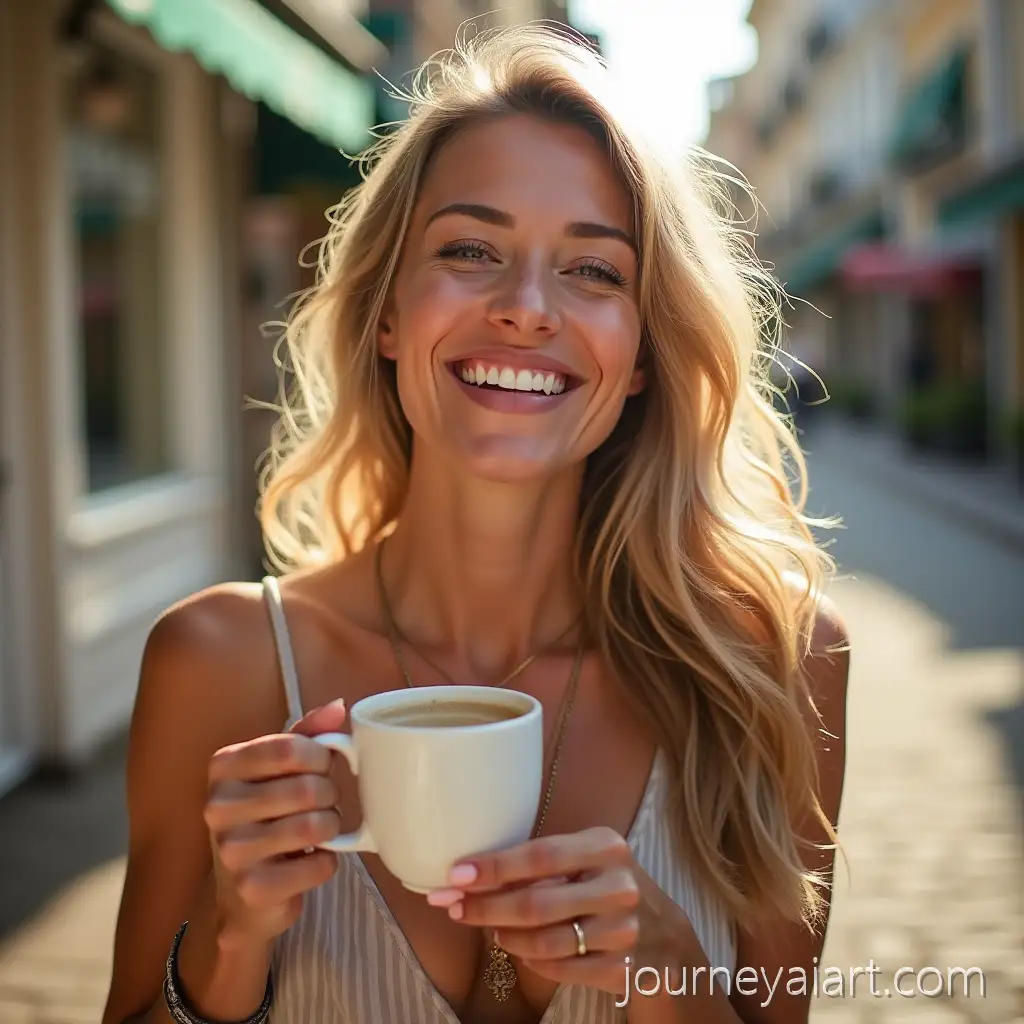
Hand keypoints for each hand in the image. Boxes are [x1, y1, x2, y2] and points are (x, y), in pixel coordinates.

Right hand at [203, 699, 347, 946]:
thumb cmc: (269, 816)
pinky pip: (319, 864)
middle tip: (321, 803)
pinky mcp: (252, 888)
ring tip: (318, 830)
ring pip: (315, 826)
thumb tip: (339, 706)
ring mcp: (231, 850)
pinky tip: (311, 861)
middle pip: (307, 788)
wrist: (246, 895)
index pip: (290, 748)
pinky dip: (328, 862)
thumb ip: (308, 734)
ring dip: (330, 827)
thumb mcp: (280, 769)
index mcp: (224, 768)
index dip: (321, 757)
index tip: (321, 767)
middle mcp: (218, 806)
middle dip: (329, 795)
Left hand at [426, 827, 642, 993]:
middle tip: (453, 907)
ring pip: (545, 942)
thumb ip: (542, 863)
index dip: (494, 867)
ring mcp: (623, 931)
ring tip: (490, 930)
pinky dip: (533, 961)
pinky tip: (521, 950)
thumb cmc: (605, 885)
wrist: (663, 934)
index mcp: (606, 847)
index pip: (540, 856)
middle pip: (536, 904)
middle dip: (486, 907)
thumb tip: (470, 874)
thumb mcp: (587, 859)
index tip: (456, 874)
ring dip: (507, 937)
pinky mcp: (623, 969)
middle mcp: (618, 887)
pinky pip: (560, 970)